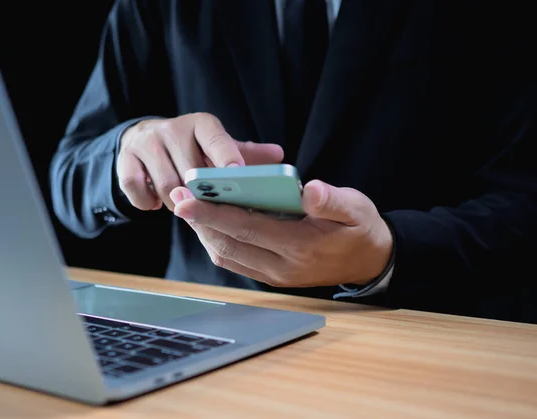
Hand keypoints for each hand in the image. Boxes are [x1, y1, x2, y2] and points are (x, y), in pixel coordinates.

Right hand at [117, 113, 283, 210]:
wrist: (144, 139)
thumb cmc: (191, 149)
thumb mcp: (217, 147)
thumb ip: (245, 154)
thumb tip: (279, 155)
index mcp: (201, 124)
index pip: (215, 137)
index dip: (226, 155)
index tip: (235, 173)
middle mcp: (172, 129)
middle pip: (190, 170)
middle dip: (200, 194)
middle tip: (207, 208)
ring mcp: (146, 143)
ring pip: (165, 184)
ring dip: (176, 202)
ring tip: (183, 206)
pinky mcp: (125, 159)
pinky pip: (136, 189)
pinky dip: (147, 203)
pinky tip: (155, 204)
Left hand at [169, 180, 392, 287]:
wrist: (370, 262)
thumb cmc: (360, 228)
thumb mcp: (356, 208)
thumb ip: (331, 200)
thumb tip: (308, 190)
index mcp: (302, 246)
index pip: (248, 228)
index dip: (214, 213)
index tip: (186, 200)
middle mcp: (283, 267)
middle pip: (229, 243)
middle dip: (199, 221)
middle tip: (178, 195)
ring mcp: (276, 275)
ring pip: (227, 255)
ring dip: (205, 232)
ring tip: (189, 205)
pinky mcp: (272, 276)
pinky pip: (236, 261)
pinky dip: (218, 241)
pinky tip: (210, 222)